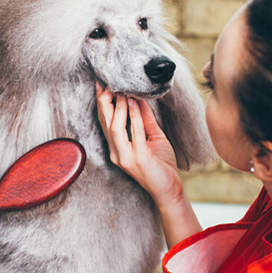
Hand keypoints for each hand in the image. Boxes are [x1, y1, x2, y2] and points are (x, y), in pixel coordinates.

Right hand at [95, 81, 183, 207]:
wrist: (169, 189)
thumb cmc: (161, 165)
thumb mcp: (153, 137)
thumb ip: (145, 119)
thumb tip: (139, 98)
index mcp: (117, 148)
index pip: (105, 123)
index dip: (102, 104)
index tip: (103, 85)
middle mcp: (116, 153)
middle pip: (105, 123)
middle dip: (105, 102)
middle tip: (108, 83)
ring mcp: (125, 157)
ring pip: (115, 127)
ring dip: (118, 107)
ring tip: (123, 91)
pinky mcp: (137, 159)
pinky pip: (134, 133)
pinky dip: (134, 116)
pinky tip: (134, 103)